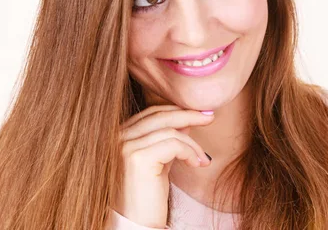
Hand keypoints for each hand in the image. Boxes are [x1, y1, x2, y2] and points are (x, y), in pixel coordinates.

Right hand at [112, 104, 214, 227]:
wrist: (136, 224)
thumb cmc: (147, 196)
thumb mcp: (159, 160)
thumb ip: (166, 139)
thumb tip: (186, 120)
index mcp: (120, 135)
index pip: (152, 112)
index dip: (177, 110)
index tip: (200, 112)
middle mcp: (118, 137)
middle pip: (160, 115)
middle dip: (189, 114)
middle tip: (210, 117)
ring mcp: (126, 146)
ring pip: (170, 130)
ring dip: (192, 144)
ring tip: (203, 159)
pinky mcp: (138, 158)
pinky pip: (173, 144)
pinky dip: (190, 152)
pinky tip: (197, 164)